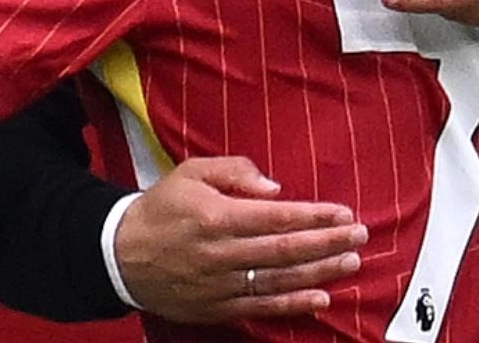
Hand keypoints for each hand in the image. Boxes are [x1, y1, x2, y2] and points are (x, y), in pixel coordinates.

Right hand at [114, 156, 366, 322]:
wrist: (119, 255)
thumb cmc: (161, 208)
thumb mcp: (191, 173)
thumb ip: (234, 171)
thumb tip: (275, 188)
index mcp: (216, 216)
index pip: (276, 218)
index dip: (314, 217)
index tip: (343, 212)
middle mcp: (222, 253)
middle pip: (285, 250)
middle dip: (327, 243)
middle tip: (359, 236)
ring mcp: (221, 285)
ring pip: (279, 280)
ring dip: (319, 273)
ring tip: (350, 263)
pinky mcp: (218, 307)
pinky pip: (262, 306)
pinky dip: (293, 304)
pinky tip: (321, 298)